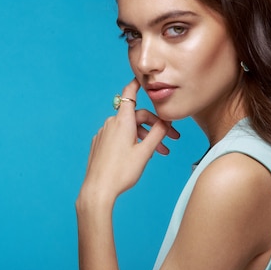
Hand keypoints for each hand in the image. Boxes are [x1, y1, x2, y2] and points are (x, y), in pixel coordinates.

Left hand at [81, 79, 179, 200]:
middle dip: (155, 126)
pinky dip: (132, 141)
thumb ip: (158, 134)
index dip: (137, 84)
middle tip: (172, 139)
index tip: (144, 79)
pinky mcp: (100, 144)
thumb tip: (166, 120)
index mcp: (122, 121)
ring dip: (146, 137)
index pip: (130, 93)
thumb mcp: (145, 152)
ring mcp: (104, 134)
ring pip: (129, 129)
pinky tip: (140, 156)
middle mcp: (111, 123)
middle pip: (137, 116)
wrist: (98, 190)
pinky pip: (119, 137)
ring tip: (160, 153)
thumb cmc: (121, 172)